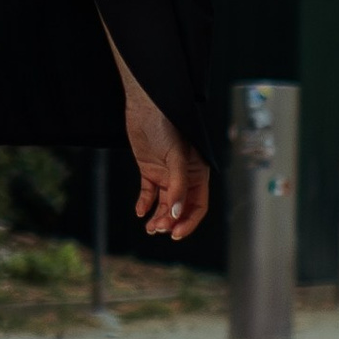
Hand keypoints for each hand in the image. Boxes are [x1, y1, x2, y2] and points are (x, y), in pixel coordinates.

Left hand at [123, 77, 209, 240]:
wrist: (146, 104)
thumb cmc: (167, 125)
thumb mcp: (176, 156)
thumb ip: (178, 186)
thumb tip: (177, 215)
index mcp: (198, 173)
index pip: (198, 205)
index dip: (188, 222)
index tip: (175, 233)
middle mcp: (183, 176)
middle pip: (180, 208)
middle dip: (170, 221)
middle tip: (157, 229)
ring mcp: (166, 174)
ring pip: (164, 203)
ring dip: (158, 217)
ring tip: (149, 227)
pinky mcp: (149, 170)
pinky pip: (149, 193)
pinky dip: (145, 204)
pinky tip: (139, 212)